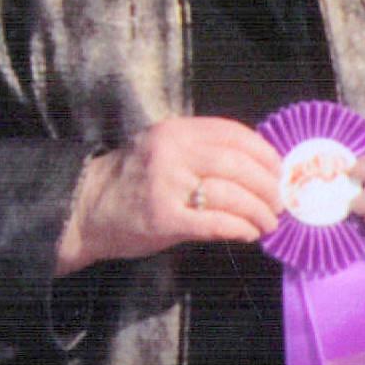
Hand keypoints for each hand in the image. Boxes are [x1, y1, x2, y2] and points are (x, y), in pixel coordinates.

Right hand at [56, 114, 283, 273]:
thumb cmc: (133, 181)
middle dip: (269, 188)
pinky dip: (240, 229)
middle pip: (240, 165)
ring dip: (260, 212)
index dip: (266, 154)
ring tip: (268, 223)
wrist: (86, 208)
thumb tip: (259, 167)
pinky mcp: (163, 218)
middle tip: (279, 204)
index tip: (279, 172)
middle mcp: (171, 152)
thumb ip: (203, 151)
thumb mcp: (164, 150)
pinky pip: (216, 223)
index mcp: (176, 131)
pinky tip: (248, 233)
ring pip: (232, 195)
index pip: (234, 134)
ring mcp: (166, 185)